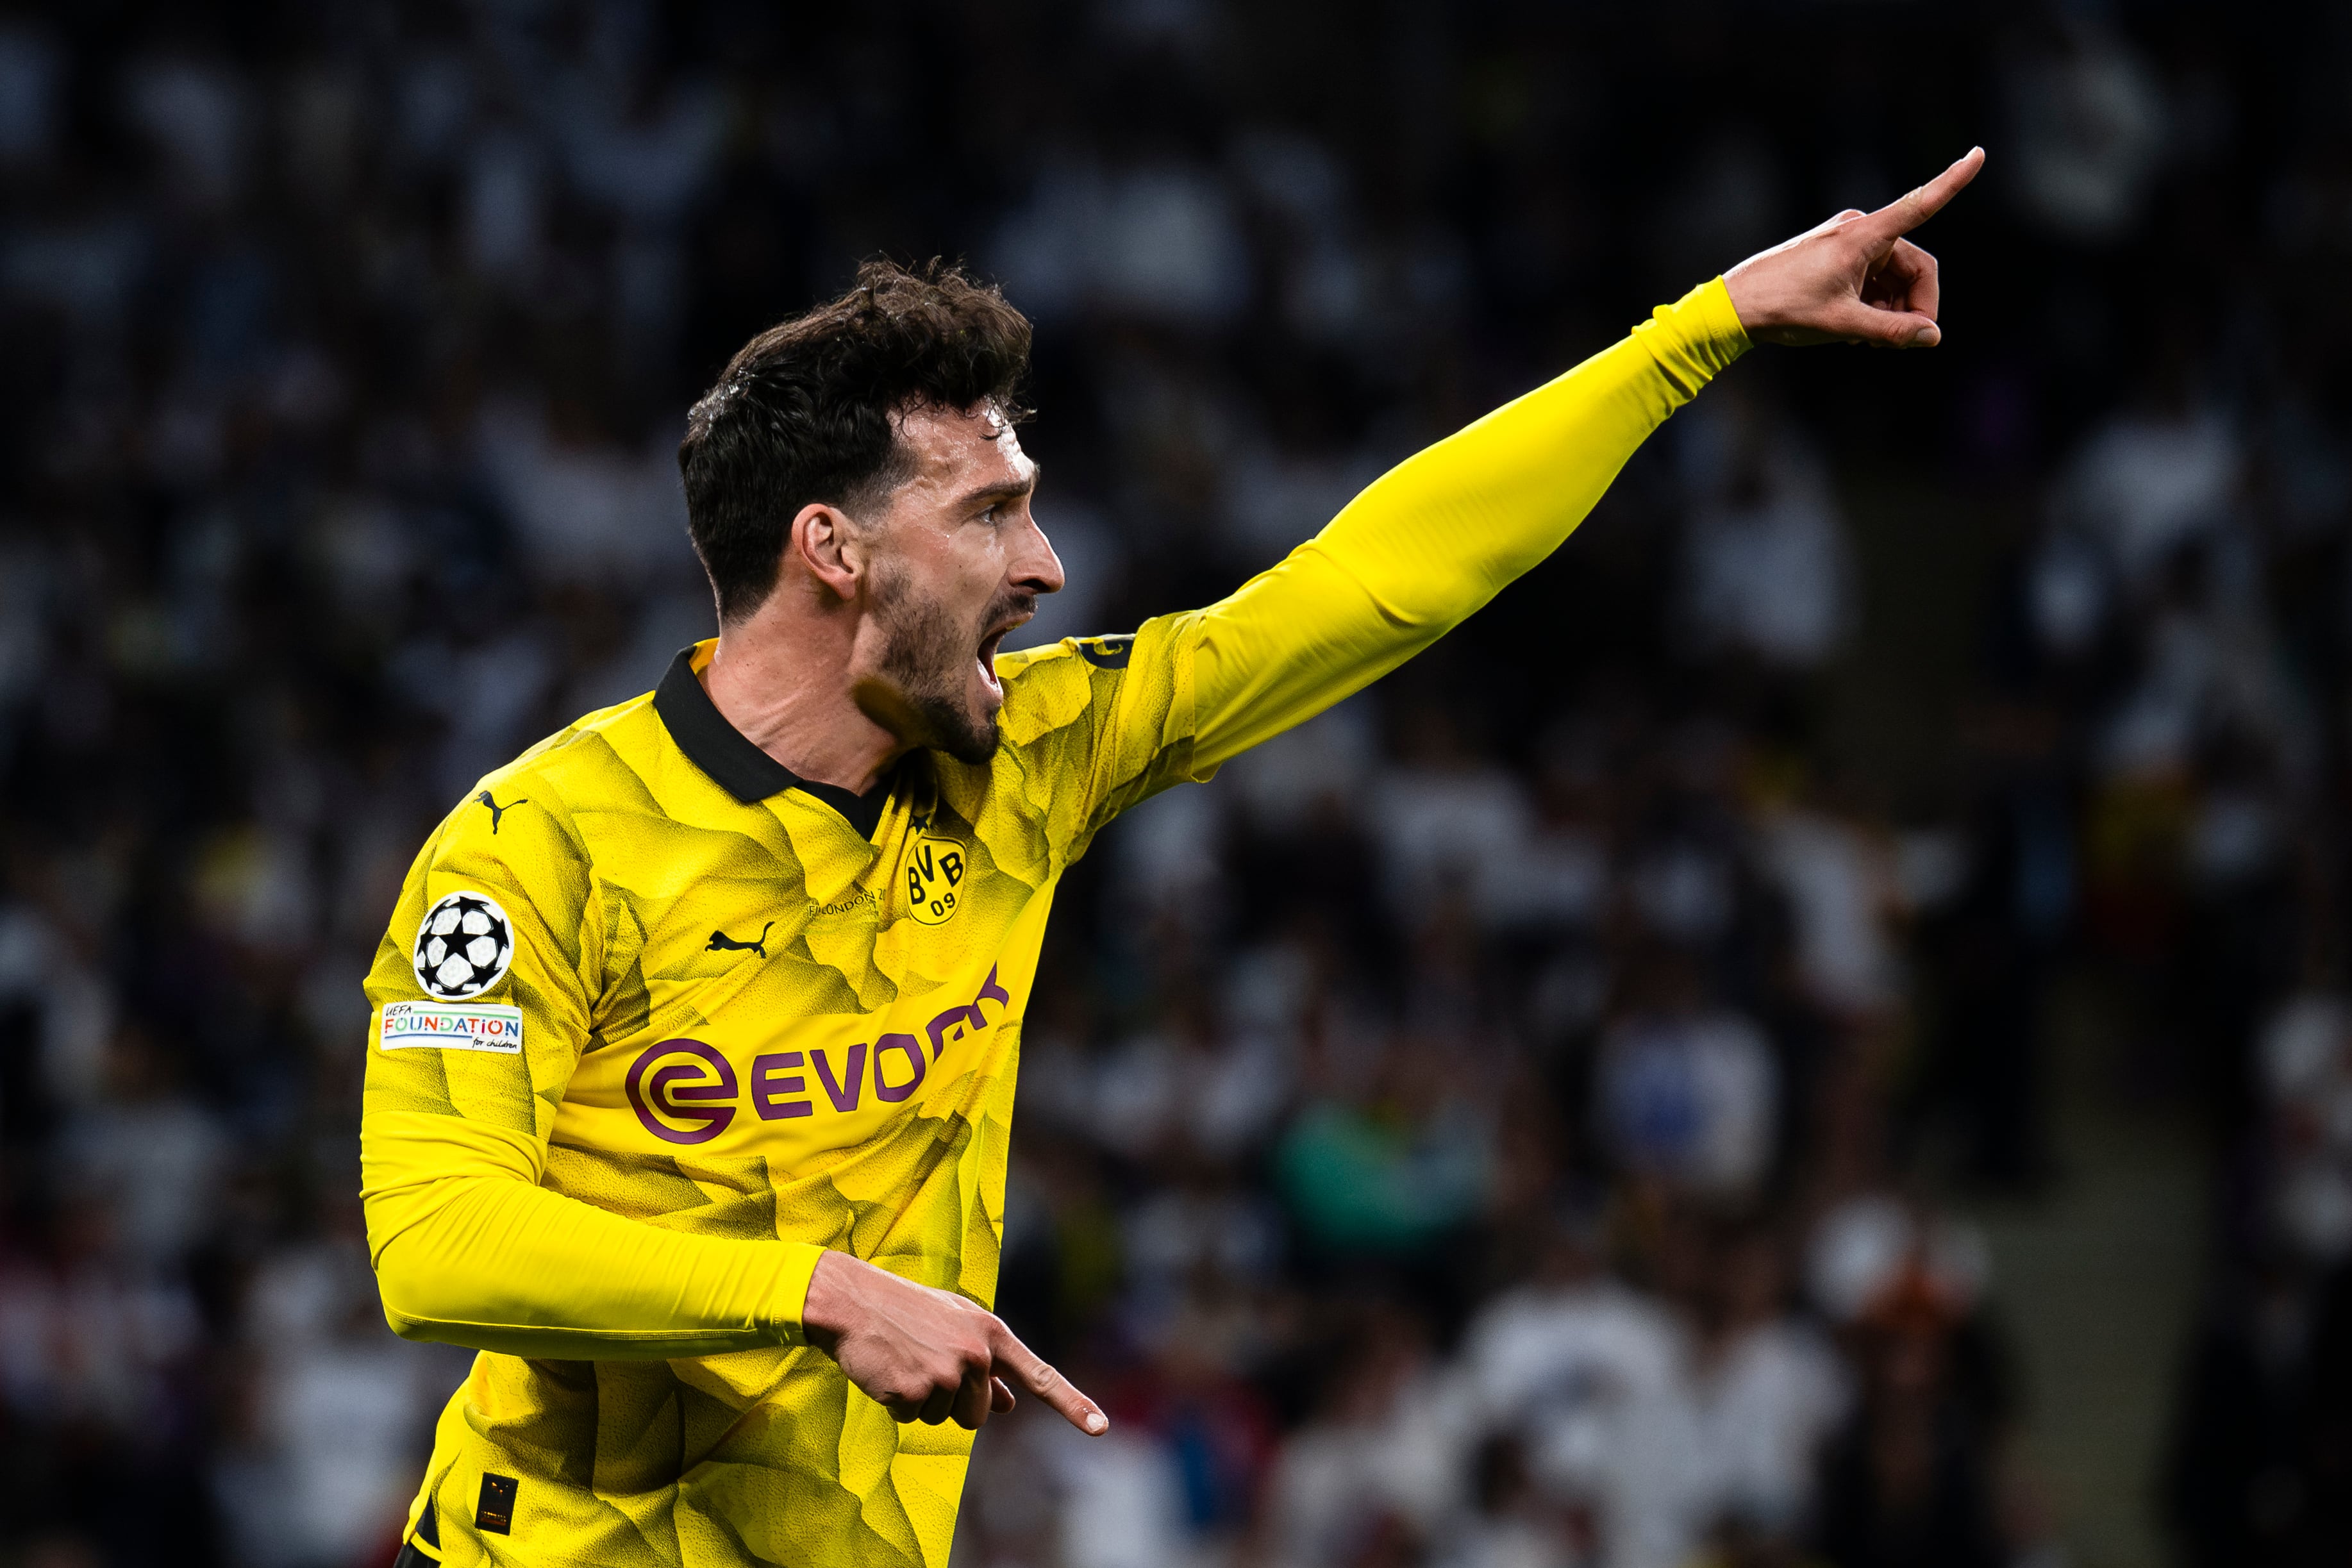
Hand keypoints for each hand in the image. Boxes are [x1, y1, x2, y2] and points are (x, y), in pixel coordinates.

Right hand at [800, 1249, 1107, 1434]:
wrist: (853, 1301)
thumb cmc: (907, 1312)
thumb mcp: (954, 1327)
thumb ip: (987, 1364)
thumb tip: (1009, 1403)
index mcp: (991, 1333)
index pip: (1040, 1375)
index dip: (1073, 1405)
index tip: (1102, 1429)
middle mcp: (976, 1354)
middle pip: (980, 1415)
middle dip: (953, 1401)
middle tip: (925, 1363)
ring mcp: (947, 1374)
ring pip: (946, 1420)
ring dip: (924, 1402)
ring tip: (906, 1362)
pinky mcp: (915, 1392)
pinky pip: (913, 1419)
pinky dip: (898, 1403)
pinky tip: (888, 1371)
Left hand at [1723, 148, 1984, 348]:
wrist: (1734, 307)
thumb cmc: (1784, 309)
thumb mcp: (1843, 325)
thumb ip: (1892, 331)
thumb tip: (1932, 336)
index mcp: (1864, 235)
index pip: (1920, 204)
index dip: (1953, 181)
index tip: (1980, 153)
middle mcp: (1859, 230)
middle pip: (1914, 267)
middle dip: (1914, 305)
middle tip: (1901, 342)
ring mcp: (1847, 243)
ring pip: (1894, 278)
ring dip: (1893, 309)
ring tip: (1869, 340)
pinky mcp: (1837, 257)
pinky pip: (1874, 279)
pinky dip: (1876, 304)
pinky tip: (1859, 332)